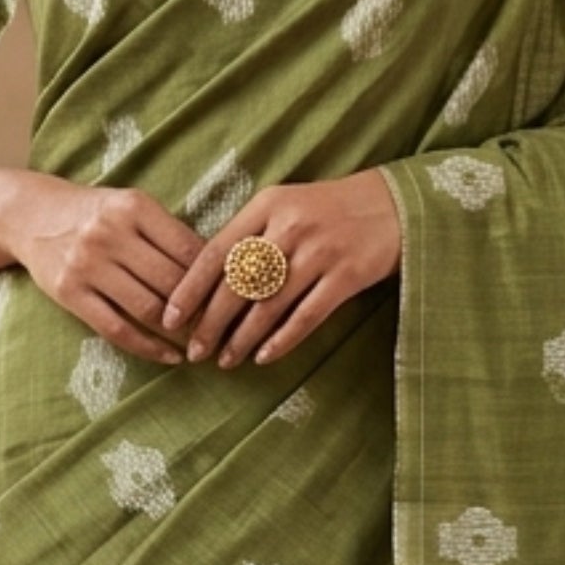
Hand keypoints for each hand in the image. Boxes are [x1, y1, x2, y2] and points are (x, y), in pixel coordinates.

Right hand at [5, 172, 206, 363]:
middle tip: (224, 328)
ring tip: (202, 343)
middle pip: (171, 281)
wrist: (31, 215)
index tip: (233, 298)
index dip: (214, 277)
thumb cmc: (96, 214)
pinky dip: (149, 347)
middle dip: (202, 309)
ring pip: (148, 308)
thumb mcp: (131, 207)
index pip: (188, 248)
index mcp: (134, 207)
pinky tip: (170, 357)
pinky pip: (117, 328)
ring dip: (180, 332)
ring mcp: (87, 265)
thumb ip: (168, 233)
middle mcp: (109, 233)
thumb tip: (219, 272)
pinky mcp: (70, 293)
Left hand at [161, 170, 401, 367]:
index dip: (190, 289)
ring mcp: (320, 251)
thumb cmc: (328, 209)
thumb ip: (250, 234)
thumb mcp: (285, 205)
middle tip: (194, 352)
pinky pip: (306, 316)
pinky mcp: (347, 275)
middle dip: (211, 323)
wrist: (394, 204)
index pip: (216, 251)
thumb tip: (206, 282)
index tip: (171, 318)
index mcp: (267, 205)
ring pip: (269, 305)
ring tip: (225, 360)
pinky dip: (282, 340)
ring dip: (243, 339)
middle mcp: (290, 226)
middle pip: (238, 284)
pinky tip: (264, 357)